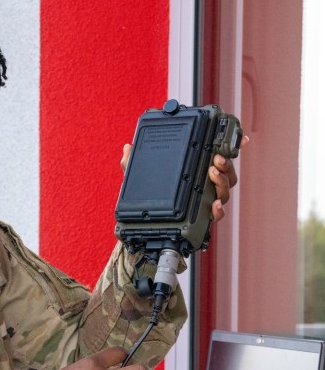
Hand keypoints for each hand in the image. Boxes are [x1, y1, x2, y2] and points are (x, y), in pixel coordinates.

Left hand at [120, 136, 246, 221]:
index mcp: (196, 171)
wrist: (146, 230)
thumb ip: (133, 163)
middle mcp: (205, 185)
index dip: (233, 147)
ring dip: (223, 181)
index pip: (218, 156)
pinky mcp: (204, 218)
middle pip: (227, 173)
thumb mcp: (138, 178)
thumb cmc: (148, 201)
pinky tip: (214, 204)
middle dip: (226, 164)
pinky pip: (217, 214)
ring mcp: (206, 201)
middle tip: (217, 159)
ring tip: (212, 173)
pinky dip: (218, 210)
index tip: (242, 139)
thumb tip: (127, 147)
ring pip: (225, 190)